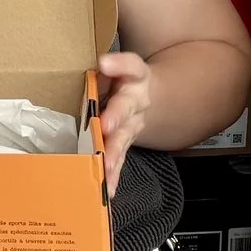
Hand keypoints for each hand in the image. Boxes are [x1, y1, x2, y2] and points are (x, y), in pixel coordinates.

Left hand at [95, 52, 153, 194]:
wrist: (148, 96)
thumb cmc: (123, 79)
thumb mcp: (118, 66)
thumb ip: (110, 65)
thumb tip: (102, 62)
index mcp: (134, 76)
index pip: (131, 66)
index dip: (120, 65)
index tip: (105, 63)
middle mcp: (137, 101)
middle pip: (126, 107)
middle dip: (116, 116)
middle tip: (106, 125)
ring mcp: (133, 124)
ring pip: (124, 137)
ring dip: (115, 151)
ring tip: (107, 165)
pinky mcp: (127, 142)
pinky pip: (121, 158)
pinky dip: (114, 174)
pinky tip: (108, 187)